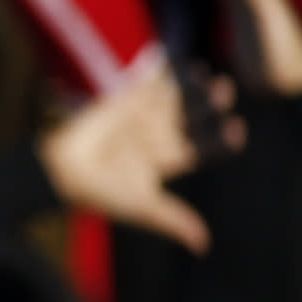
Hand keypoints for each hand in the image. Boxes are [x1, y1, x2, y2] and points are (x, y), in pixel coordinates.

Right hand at [41, 61, 214, 254]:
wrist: (64, 171)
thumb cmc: (102, 193)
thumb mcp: (142, 207)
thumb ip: (173, 220)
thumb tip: (203, 245)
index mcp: (165, 163)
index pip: (200, 149)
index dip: (219, 140)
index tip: (238, 129)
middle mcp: (155, 138)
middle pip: (189, 118)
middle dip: (207, 105)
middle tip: (225, 89)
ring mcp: (137, 119)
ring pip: (170, 99)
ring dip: (186, 86)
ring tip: (203, 72)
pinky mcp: (118, 102)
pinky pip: (141, 83)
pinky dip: (155, 70)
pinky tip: (169, 56)